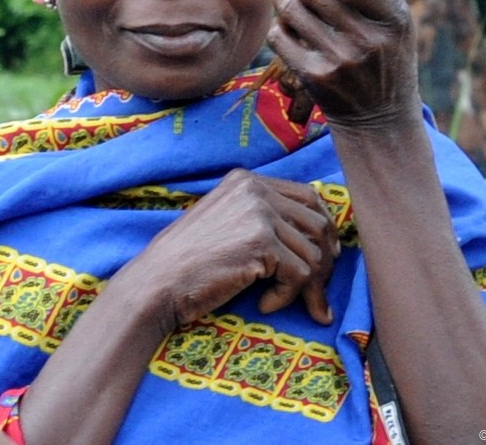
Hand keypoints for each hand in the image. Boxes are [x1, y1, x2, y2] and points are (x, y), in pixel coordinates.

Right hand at [141, 169, 339, 328]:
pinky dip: (288, 296)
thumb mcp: (227, 222)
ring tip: (279, 301)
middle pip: (318, 222)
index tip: (326, 256)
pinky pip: (300, 274)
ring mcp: (260, 213)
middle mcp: (256, 189)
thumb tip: (320, 236)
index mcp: (247, 180)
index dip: (323, 228)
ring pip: (313, 253)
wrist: (158, 281)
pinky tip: (265, 304)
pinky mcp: (262, 243)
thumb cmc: (190, 260)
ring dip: (306, 286)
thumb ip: (263, 216)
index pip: (307, 196)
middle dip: (325, 261)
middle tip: (317, 292)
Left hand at [268, 0, 419, 130]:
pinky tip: (291, 29)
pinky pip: (278, 35)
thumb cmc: (389, 58)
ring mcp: (337, 62)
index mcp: (394, 22)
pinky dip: (280, 26)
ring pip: (290, 8)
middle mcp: (366, 42)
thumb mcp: (399, 24)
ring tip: (294, 2)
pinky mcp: (312, 78)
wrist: (380, 119)